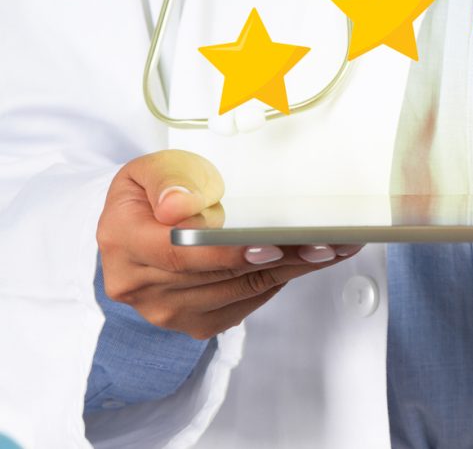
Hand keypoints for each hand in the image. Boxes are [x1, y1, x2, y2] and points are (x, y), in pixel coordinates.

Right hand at [96, 149, 361, 339]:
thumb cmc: (153, 192)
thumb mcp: (151, 169)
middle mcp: (139, 285)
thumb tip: (177, 208)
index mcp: (122, 241)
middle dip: (280, 258)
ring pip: (241, 292)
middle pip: (221, 277)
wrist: (138, 227)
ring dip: (291, 270)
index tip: (271, 246)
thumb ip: (168, 180)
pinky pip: (246, 304)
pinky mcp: (194, 323)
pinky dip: (278, 282)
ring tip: (330, 248)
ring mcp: (166, 311)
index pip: (180, 254)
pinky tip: (304, 262)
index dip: (228, 253)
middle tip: (326, 243)